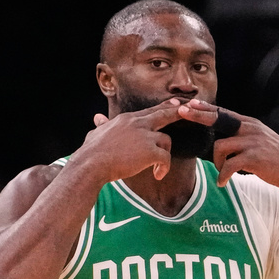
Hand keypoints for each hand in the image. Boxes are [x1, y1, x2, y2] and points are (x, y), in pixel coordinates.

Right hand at [71, 98, 185, 182]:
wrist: (91, 164)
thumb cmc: (91, 152)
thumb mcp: (96, 133)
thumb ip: (101, 125)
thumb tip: (97, 118)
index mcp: (126, 119)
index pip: (149, 111)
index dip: (162, 107)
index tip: (173, 103)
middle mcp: (137, 123)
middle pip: (163, 115)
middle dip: (177, 113)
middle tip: (188, 109)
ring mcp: (145, 136)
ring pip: (166, 140)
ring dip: (164, 153)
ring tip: (157, 167)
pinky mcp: (150, 151)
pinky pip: (165, 158)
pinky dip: (163, 168)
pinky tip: (157, 175)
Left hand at [176, 99, 278, 188]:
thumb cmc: (275, 158)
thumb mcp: (260, 139)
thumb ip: (243, 135)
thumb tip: (223, 139)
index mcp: (249, 124)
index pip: (223, 112)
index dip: (204, 108)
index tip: (188, 104)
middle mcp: (249, 129)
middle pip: (218, 119)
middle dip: (198, 116)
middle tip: (181, 113)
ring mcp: (251, 142)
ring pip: (220, 147)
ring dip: (217, 163)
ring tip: (223, 173)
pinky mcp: (253, 158)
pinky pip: (229, 166)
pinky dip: (223, 176)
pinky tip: (223, 182)